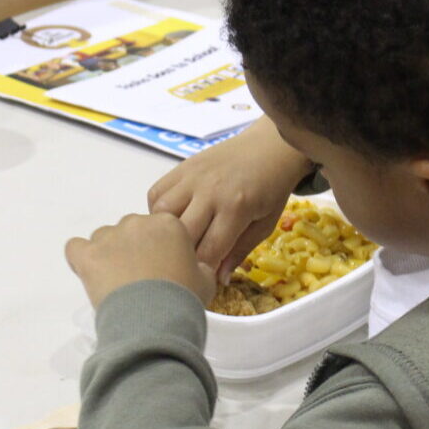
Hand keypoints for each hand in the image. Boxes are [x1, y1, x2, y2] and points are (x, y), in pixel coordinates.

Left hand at [65, 213, 216, 308]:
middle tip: (138, 276)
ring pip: (103, 237)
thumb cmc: (182, 299)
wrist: (155, 320)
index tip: (159, 265)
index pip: (158, 226)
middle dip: (132, 249)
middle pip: (130, 229)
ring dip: (107, 253)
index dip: (158, 247)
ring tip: (115, 281)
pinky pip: (75, 247)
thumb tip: (197, 269)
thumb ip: (199, 266)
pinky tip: (89, 273)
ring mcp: (110, 237)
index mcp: (169, 224)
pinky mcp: (88, 255)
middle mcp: (139, 223)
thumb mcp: (206, 281)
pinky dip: (80, 259)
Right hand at [148, 116, 312, 281]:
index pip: (208, 251)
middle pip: (180, 235)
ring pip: (160, 214)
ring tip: (176, 241)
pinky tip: (172, 219)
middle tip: (187, 265)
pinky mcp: (182, 166)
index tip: (200, 282)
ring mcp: (192, 177)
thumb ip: (239, 251)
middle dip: (181, 256)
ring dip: (165, 233)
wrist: (270, 146)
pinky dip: (157, 211)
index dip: (201, 273)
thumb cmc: (272, 188)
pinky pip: (156, 192)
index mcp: (235, 208)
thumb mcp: (264, 224)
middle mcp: (209, 191)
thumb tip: (217, 280)